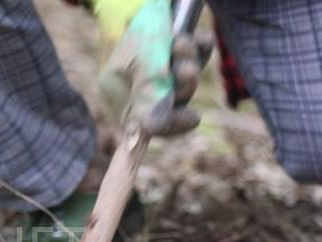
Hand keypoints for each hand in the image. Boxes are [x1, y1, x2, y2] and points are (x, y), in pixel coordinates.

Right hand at [97, 0, 213, 136]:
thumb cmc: (138, 29)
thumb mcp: (144, 66)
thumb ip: (149, 98)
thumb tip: (150, 132)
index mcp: (121, 96)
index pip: (146, 126)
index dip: (171, 126)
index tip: (192, 118)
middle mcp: (137, 87)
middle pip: (171, 104)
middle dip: (184, 85)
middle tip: (186, 67)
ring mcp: (155, 70)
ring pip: (185, 81)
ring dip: (191, 63)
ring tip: (184, 42)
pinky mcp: (171, 52)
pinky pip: (194, 60)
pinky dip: (200, 50)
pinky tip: (197, 37)